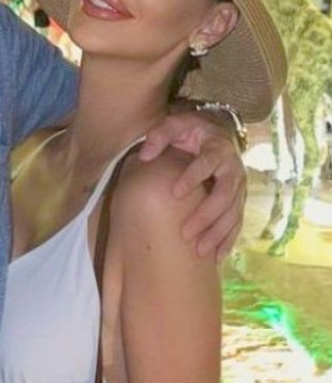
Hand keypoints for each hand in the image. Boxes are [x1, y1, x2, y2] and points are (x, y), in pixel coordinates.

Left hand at [139, 111, 245, 261]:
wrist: (218, 132)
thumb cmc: (191, 130)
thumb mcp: (175, 124)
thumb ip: (159, 136)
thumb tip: (144, 156)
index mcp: (218, 149)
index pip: (207, 164)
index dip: (192, 177)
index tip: (175, 193)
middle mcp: (233, 169)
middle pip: (223, 196)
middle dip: (205, 216)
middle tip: (185, 233)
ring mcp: (239, 187)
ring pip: (233, 214)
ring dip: (218, 234)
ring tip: (200, 252)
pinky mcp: (239, 200)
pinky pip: (237, 223)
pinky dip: (228, 241)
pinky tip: (217, 258)